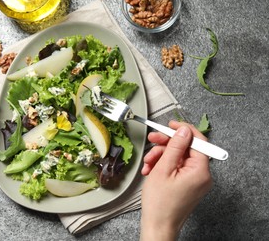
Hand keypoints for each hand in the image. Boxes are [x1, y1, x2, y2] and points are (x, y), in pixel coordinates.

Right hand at [140, 121, 212, 240]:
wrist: (158, 225)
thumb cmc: (160, 203)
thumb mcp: (163, 169)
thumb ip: (174, 147)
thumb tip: (183, 130)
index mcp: (200, 171)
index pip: (198, 141)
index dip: (184, 130)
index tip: (171, 125)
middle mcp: (202, 175)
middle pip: (186, 149)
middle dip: (167, 144)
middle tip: (153, 140)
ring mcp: (195, 180)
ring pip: (179, 158)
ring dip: (161, 156)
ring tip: (148, 163)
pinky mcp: (188, 184)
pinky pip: (177, 168)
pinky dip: (164, 166)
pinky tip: (151, 170)